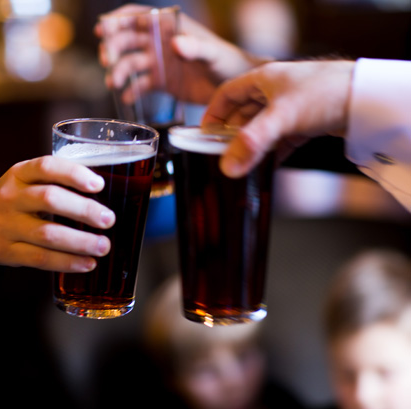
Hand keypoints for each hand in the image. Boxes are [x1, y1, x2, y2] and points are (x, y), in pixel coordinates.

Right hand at [0, 156, 115, 272]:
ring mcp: (7, 225)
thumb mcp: (26, 181)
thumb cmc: (14, 199)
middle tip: (109, 219)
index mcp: (19, 173)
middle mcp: (11, 197)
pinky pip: (40, 258)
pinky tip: (87, 263)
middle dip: (84, 210)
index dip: (74, 174)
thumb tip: (106, 193)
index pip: (47, 167)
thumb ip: (57, 182)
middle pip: (49, 199)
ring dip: (80, 241)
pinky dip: (67, 262)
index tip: (99, 184)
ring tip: (104, 246)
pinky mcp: (7, 251)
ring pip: (47, 233)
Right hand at [95, 3, 267, 104]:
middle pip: (127, 39)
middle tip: (107, 60)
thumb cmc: (229, 63)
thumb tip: (175, 43)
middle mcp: (161, 43)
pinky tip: (126, 99)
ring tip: (114, 83)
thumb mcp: (214, 53)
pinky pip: (140, 86)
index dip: (118, 19)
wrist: (236, 90)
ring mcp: (159, 63)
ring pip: (130, 63)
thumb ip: (196, 47)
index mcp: (170, 28)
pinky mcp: (161, 83)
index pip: (138, 16)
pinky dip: (131, 92)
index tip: (103, 28)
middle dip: (113, 47)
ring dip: (118, 71)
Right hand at [203, 60, 355, 177]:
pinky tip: (267, 165)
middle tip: (221, 153)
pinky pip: (281, 137)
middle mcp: (276, 90)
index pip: (228, 93)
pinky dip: (272, 151)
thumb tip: (228, 168)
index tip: (204, 133)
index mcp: (264, 78)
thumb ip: (252, 143)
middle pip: (244, 112)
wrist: (367, 98)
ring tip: (242, 162)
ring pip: (263, 126)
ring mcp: (292, 105)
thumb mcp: (282, 118)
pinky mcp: (307, 120)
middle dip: (232, 133)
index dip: (213, 112)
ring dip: (252, 144)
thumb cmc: (326, 93)